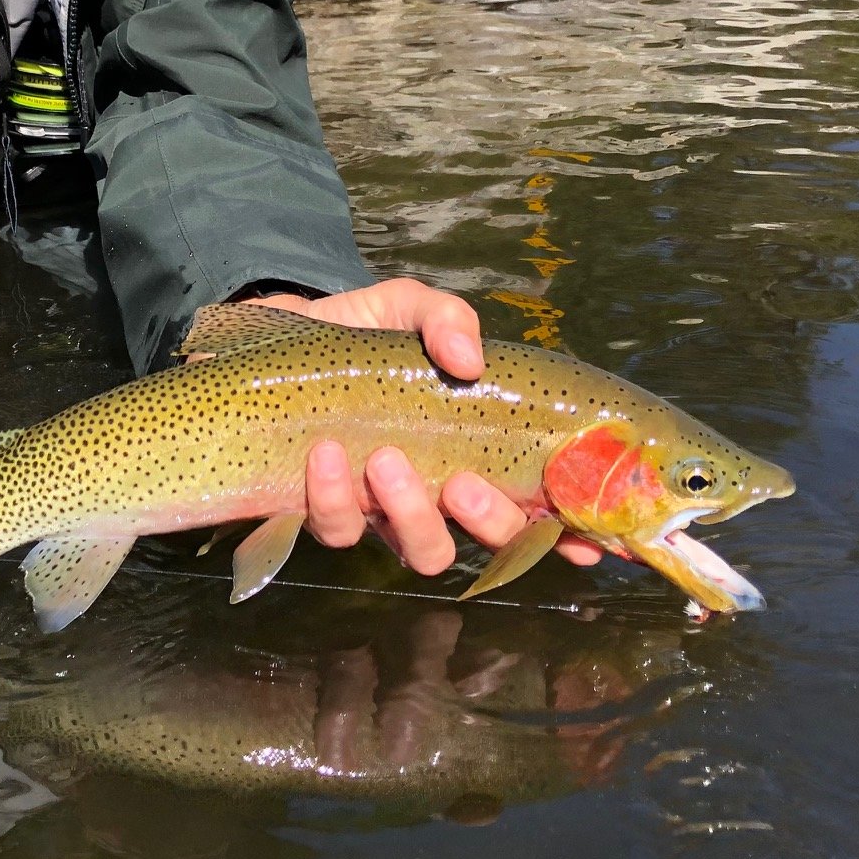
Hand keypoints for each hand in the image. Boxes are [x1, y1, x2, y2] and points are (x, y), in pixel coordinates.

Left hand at [248, 277, 600, 577]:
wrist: (271, 340)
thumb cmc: (354, 333)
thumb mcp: (402, 307)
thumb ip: (443, 318)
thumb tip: (470, 360)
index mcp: (474, 446)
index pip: (538, 499)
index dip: (569, 530)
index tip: (587, 542)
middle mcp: (441, 489)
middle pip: (492, 540)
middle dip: (487, 520)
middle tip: (460, 485)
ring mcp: (385, 509)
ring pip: (422, 550)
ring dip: (410, 514)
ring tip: (383, 461)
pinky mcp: (325, 513)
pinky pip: (340, 531)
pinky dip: (334, 496)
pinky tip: (323, 455)